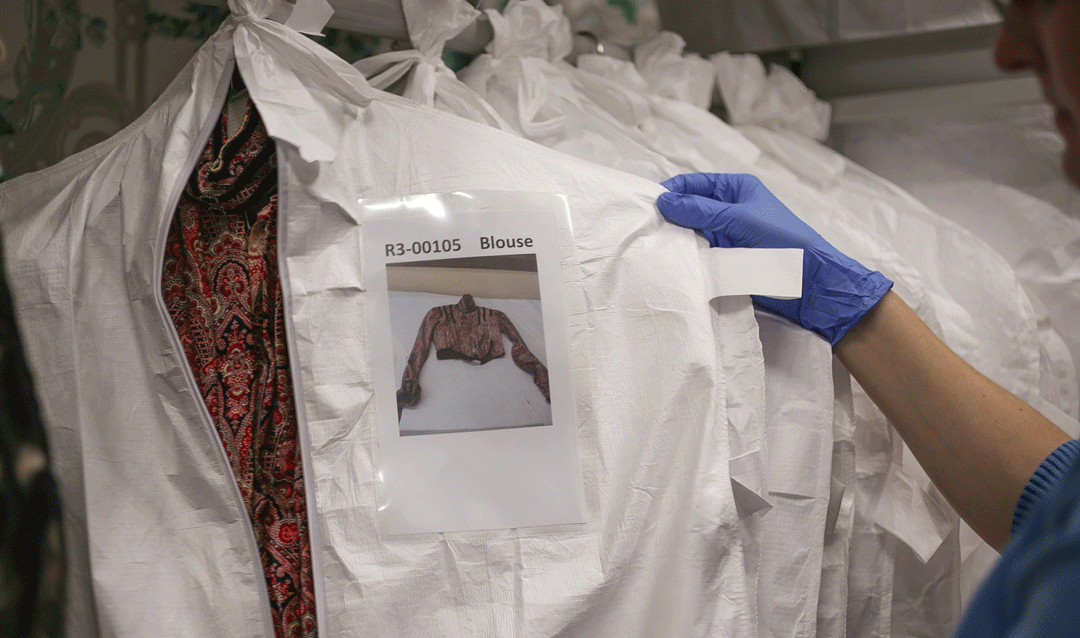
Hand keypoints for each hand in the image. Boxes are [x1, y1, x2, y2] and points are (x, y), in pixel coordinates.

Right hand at [657, 172, 892, 344]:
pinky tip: (669, 259)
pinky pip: (698, 253)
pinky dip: (685, 255)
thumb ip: (702, 211)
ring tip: (652, 244)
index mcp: (736, 188)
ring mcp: (726, 234)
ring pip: (691, 232)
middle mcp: (729, 208)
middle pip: (689, 207)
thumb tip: (663, 200)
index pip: (694, 184)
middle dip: (670, 215)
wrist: (808, 284)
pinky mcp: (725, 258)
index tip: (647, 204)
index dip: (671, 191)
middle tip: (645, 226)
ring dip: (675, 237)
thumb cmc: (782, 242)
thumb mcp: (740, 220)